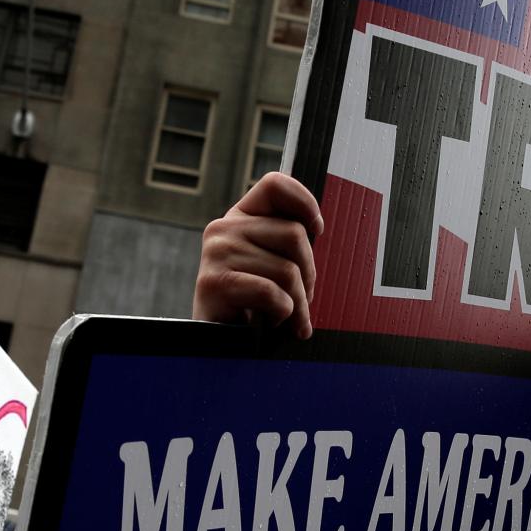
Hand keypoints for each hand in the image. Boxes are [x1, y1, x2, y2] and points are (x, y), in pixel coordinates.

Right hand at [195, 171, 323, 337]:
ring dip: (298, 303)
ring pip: (287, 270)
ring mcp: (216, 253)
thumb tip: (315, 228)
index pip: (275, 185)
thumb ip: (283, 244)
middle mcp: (223, 228)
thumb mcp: (266, 265)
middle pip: (294, 235)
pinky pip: (271, 292)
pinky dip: (282, 313)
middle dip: (308, 274)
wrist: (213, 344)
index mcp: (238, 218)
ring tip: (288, 317)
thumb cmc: (248, 306)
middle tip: (303, 300)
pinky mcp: (214, 283)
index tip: (316, 230)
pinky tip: (272, 323)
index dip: (304, 202)